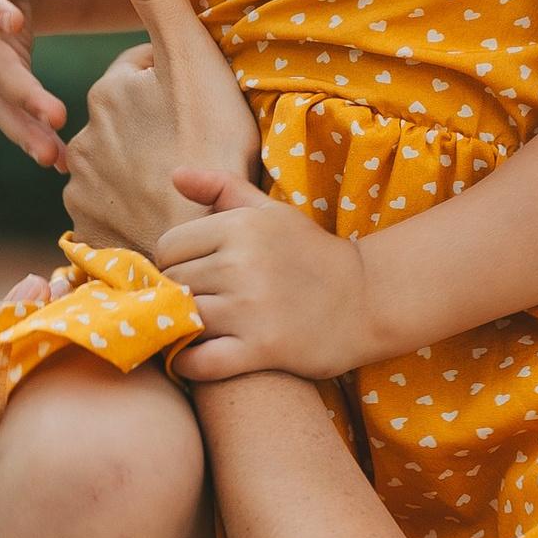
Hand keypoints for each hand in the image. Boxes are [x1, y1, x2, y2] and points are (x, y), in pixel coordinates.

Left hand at [62, 0, 259, 252]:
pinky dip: (134, 208)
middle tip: (201, 144)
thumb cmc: (207, 144)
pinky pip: (113, 208)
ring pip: (121, 163)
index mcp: (110, 90)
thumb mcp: (191, 57)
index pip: (145, 72)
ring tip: (185, 181)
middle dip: (159, 125)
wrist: (199, 238)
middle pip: (131, 118)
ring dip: (146, 168)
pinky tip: (164, 211)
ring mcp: (84, 186)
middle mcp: (84, 135)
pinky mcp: (89, 228)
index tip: (205, 103)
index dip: (179, 82)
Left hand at [155, 171, 376, 381]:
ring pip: (183, 320)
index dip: (175, 264)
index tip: (195, 276)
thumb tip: (176, 175)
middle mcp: (243, 263)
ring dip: (184, 329)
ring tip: (200, 329)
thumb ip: (223, 188)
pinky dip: (188, 362)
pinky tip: (196, 357)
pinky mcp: (263, 348)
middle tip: (199, 304)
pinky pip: (199, 361)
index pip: (169, 248)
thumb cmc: (312, 254)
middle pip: (173, 284)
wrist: (369, 299)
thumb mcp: (272, 211)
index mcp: (241, 226)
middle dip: (179, 296)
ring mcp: (252, 307)